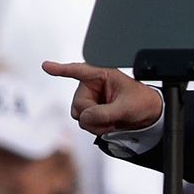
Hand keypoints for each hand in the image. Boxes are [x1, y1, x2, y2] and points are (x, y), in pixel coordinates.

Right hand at [41, 61, 162, 134]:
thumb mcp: (126, 107)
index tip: (46, 66)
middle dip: (94, 116)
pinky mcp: (89, 110)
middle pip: (78, 105)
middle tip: (113, 118)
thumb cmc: (141, 102)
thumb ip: (105, 113)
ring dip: (96, 124)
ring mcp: (89, 98)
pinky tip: (109, 124)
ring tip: (113, 120)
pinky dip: (96, 127)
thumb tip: (84, 118)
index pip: (78, 71)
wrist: (148, 114)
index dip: (61, 69)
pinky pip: (83, 122)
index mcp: (101, 74)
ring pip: (79, 116)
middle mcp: (91, 84)